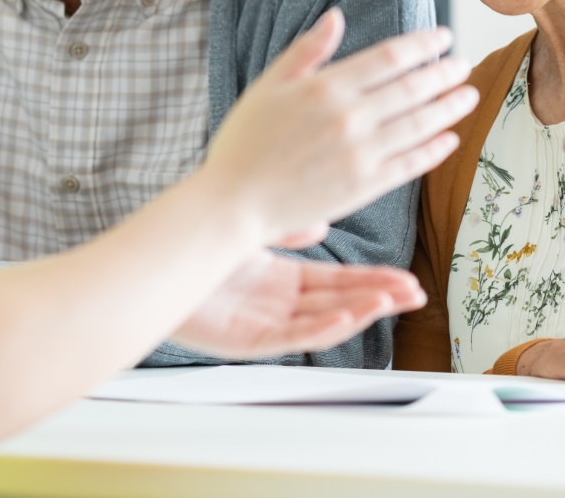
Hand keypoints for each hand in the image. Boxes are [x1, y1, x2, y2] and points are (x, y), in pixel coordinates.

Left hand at [169, 252, 424, 359]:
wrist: (150, 267)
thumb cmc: (191, 248)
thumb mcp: (252, 233)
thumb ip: (287, 230)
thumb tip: (321, 223)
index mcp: (279, 281)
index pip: (336, 284)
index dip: (371, 281)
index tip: (404, 278)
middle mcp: (275, 305)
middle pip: (338, 304)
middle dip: (378, 299)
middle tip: (414, 294)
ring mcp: (262, 325)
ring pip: (320, 324)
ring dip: (358, 313)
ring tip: (389, 302)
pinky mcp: (244, 341)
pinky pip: (289, 339)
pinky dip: (319, 330)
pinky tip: (344, 318)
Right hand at [198, 12, 477, 245]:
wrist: (234, 202)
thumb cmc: (244, 141)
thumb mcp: (268, 84)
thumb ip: (307, 51)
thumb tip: (337, 16)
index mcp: (326, 87)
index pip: (389, 58)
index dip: (422, 45)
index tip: (444, 37)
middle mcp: (349, 118)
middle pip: (412, 89)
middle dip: (444, 73)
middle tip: (463, 64)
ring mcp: (360, 155)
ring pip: (419, 125)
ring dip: (449, 108)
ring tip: (468, 95)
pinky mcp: (364, 187)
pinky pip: (410, 164)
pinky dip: (434, 150)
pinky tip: (449, 138)